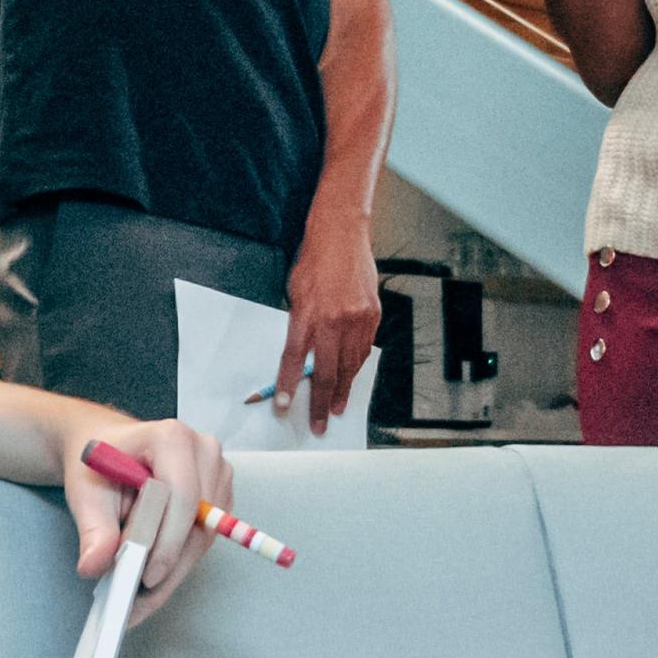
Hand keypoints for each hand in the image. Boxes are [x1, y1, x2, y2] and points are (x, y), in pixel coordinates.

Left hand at [58, 414, 230, 619]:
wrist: (108, 447)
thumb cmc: (98, 464)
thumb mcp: (86, 493)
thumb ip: (92, 529)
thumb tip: (94, 565)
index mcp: (171, 438)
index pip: (182, 495)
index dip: (167, 540)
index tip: (145, 578)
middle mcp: (204, 451)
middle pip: (198, 521)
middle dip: (169, 566)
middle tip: (138, 604)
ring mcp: (217, 473)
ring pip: (204, 536)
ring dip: (174, 571)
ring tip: (140, 601)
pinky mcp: (220, 497)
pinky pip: (204, 539)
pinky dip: (179, 563)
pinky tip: (153, 581)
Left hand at [273, 212, 381, 435]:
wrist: (342, 234)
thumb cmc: (315, 261)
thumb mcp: (296, 293)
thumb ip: (300, 326)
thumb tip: (301, 356)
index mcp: (308, 314)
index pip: (294, 360)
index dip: (288, 386)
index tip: (285, 406)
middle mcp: (333, 319)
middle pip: (326, 371)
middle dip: (320, 402)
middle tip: (318, 423)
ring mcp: (357, 318)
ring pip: (350, 366)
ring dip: (342, 390)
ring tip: (336, 408)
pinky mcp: (373, 314)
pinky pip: (364, 349)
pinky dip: (357, 367)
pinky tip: (351, 377)